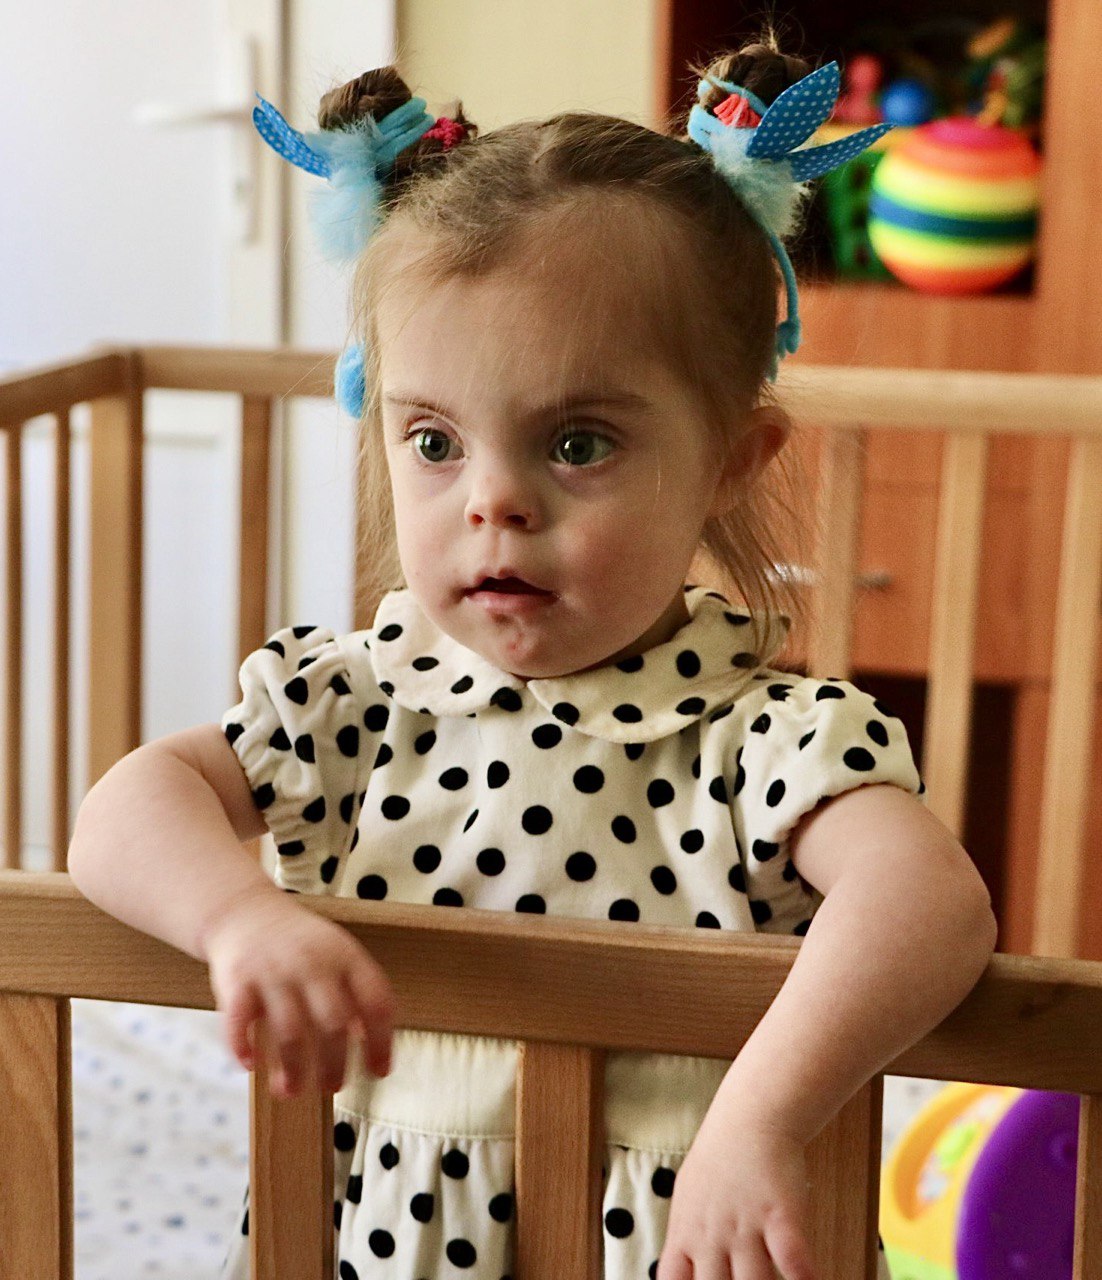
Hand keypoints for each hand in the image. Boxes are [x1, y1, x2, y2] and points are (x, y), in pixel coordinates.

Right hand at [203, 889, 397, 1097]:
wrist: (246, 911)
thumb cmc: (300, 945)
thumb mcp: (338, 953)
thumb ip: (356, 993)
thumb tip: (373, 1046)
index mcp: (346, 956)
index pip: (375, 1002)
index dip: (382, 1042)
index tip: (380, 1072)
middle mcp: (313, 963)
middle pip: (333, 1024)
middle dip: (335, 1065)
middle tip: (333, 1086)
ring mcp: (274, 970)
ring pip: (289, 1032)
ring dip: (293, 1070)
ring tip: (293, 1090)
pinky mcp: (238, 980)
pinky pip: (240, 1022)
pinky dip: (244, 1048)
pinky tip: (251, 1064)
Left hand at [657, 1117, 817, 1279]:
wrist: (750, 1117)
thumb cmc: (719, 1158)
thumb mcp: (688, 1198)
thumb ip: (686, 1239)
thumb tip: (684, 1271)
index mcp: (686, 1233)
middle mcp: (712, 1235)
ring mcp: (745, 1226)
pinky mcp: (779, 1215)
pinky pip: (792, 1259)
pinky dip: (802, 1277)